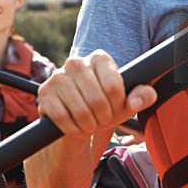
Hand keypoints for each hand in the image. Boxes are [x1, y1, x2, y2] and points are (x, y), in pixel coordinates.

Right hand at [37, 49, 156, 136]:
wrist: (77, 119)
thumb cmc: (104, 106)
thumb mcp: (126, 102)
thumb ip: (142, 96)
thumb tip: (136, 100)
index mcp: (99, 58)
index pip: (114, 86)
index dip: (117, 104)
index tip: (115, 107)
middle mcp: (76, 62)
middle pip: (97, 100)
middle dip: (103, 118)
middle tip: (101, 119)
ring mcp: (58, 76)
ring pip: (81, 111)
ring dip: (88, 125)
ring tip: (89, 123)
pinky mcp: (45, 93)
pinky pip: (63, 118)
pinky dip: (72, 128)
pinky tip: (74, 125)